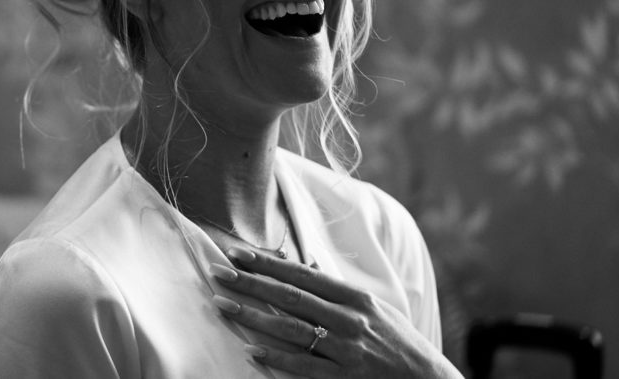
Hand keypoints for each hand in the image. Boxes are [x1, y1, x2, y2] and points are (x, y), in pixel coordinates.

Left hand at [210, 247, 461, 378]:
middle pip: (290, 297)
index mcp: (355, 298)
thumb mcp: (375, 309)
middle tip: (218, 272)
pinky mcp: (345, 378)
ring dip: (253, 316)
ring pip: (291, 329)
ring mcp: (346, 350)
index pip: (301, 275)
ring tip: (223, 306)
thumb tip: (305, 267)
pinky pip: (304, 366)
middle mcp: (349, 320)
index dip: (267, 263)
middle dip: (251, 282)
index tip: (238, 253)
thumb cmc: (400, 344)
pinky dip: (277, 358)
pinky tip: (252, 351)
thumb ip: (337, 291)